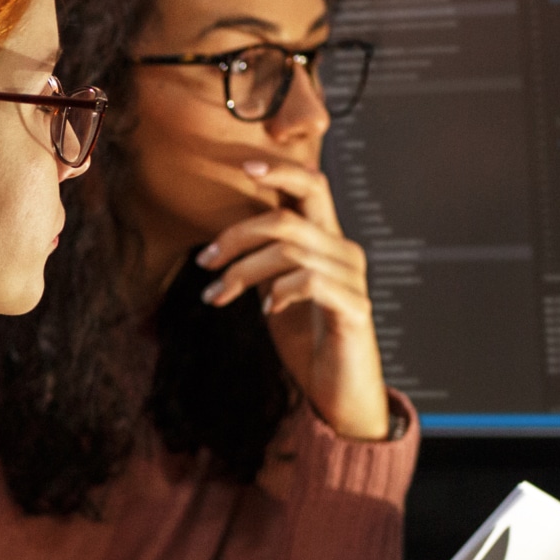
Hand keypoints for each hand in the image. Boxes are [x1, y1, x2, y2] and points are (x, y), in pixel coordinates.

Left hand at [194, 158, 389, 439]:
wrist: (339, 392)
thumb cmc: (308, 341)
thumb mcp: (277, 290)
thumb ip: (266, 260)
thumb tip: (228, 237)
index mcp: (327, 241)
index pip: (312, 186)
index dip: (280, 170)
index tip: (242, 167)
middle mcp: (344, 252)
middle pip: (288, 218)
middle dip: (236, 235)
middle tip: (205, 260)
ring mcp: (352, 279)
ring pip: (289, 250)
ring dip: (243, 271)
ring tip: (218, 295)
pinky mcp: (354, 307)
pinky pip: (310, 281)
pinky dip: (280, 290)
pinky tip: (268, 309)